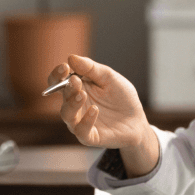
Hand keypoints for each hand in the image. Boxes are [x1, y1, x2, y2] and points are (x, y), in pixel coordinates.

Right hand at [48, 55, 158, 176]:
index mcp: (77, 88)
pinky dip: (86, 120)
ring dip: (72, 104)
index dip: (57, 75)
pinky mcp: (89, 136)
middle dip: (67, 87)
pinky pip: (81, 130)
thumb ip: (91, 68)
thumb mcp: (109, 78)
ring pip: (67, 115)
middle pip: (61, 96)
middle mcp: (74, 105)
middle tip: (75, 80)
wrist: (136, 120)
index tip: (64, 67)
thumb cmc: (121, 97)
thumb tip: (71, 58)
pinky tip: (94, 110)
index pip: (58, 82)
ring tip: (82, 94)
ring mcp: (80, 121)